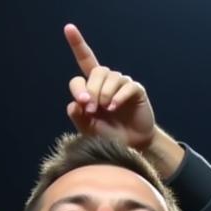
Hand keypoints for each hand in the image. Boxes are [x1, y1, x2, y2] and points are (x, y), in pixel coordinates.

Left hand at [63, 24, 156, 149]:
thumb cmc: (108, 135)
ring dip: (105, 93)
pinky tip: (114, 107)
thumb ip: (78, 116)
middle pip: (97, 71)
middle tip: (92, 110)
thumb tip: (73, 104)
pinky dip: (119, 96)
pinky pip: (128, 85)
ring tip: (106, 109)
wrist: (130, 146)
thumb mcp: (88, 128)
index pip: (84, 63)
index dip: (79, 83)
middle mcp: (107, 82)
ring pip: (112, 76)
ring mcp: (123, 85)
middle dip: (92, 90)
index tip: (81, 100)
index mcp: (93, 86)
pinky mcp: (137, 91)